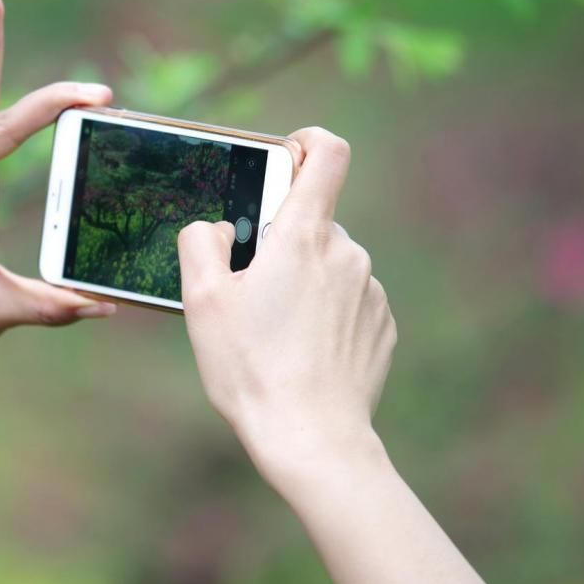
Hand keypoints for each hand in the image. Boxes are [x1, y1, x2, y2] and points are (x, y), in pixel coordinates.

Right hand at [177, 128, 395, 492]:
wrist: (312, 439)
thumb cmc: (252, 369)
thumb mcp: (202, 302)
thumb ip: (201, 243)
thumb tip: (217, 229)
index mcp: (302, 236)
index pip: (327, 154)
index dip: (306, 144)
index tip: (285, 159)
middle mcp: (346, 253)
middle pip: (311, 224)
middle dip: (281, 247)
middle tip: (251, 296)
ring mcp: (370, 290)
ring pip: (329, 266)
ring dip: (303, 285)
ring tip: (276, 336)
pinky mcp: (383, 325)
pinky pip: (349, 302)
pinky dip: (326, 316)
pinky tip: (303, 355)